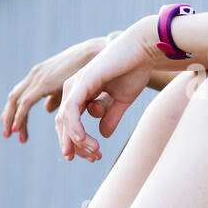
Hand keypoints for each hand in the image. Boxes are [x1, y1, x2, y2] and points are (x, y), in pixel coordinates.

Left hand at [0, 37, 107, 142]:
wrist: (96, 54)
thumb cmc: (88, 68)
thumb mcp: (68, 85)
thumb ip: (55, 97)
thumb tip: (47, 108)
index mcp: (41, 74)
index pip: (21, 93)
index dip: (15, 109)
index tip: (13, 125)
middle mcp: (36, 74)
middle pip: (14, 97)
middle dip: (9, 115)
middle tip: (7, 133)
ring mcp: (38, 77)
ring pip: (16, 101)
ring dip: (11, 119)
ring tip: (12, 135)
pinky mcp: (44, 83)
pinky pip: (26, 103)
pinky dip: (19, 117)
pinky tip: (17, 128)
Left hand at [54, 16, 160, 161]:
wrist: (144, 50)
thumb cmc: (135, 70)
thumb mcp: (122, 100)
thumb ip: (110, 117)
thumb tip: (102, 135)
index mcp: (81, 92)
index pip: (69, 123)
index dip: (78, 143)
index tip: (94, 157)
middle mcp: (73, 88)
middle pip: (64, 125)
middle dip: (76, 146)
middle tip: (94, 158)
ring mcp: (75, 85)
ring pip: (65, 120)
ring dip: (77, 141)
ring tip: (95, 152)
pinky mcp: (82, 82)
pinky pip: (71, 111)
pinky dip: (75, 129)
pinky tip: (84, 141)